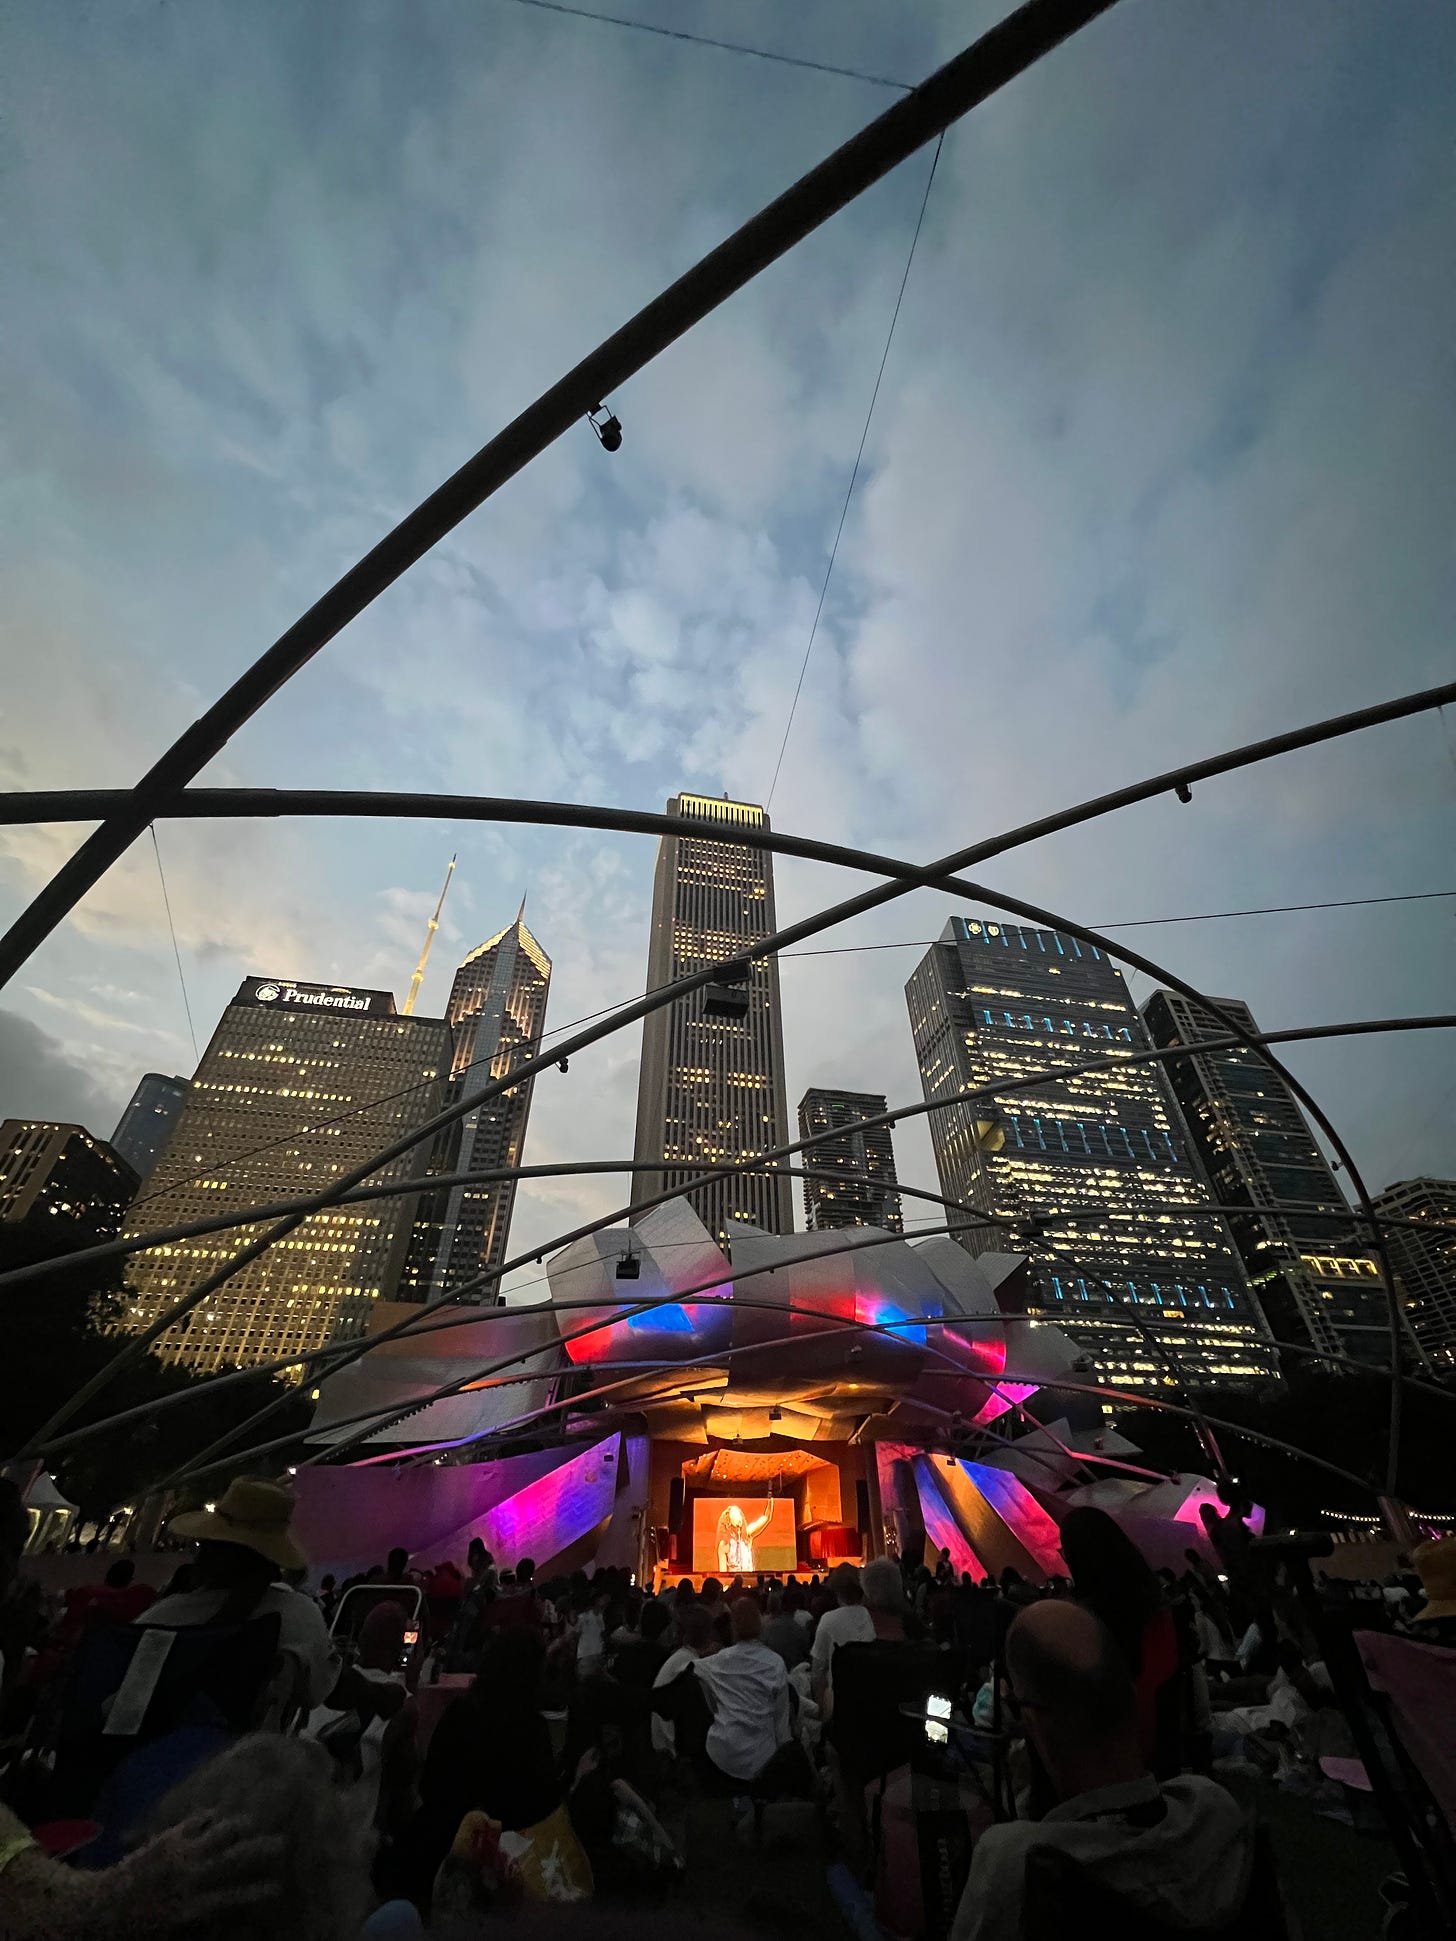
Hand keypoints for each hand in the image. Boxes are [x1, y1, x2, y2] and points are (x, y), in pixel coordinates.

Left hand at [100, 1813, 284, 1933]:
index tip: (277, 1887)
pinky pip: (191, 1823)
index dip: (256, 1891)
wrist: (95, 1911)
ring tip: (253, 1821)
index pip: (231, 1897)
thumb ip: (195, 1925)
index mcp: (190, 1907)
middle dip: (259, 1850)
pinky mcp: (164, 1840)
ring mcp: (177, 1855)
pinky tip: (217, 1812)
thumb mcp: (166, 1935)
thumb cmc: (131, 1932)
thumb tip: (219, 1923)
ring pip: (216, 1834)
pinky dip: (207, 1817)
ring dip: (237, 1826)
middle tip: (282, 1843)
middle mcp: (189, 1878)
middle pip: (232, 1860)